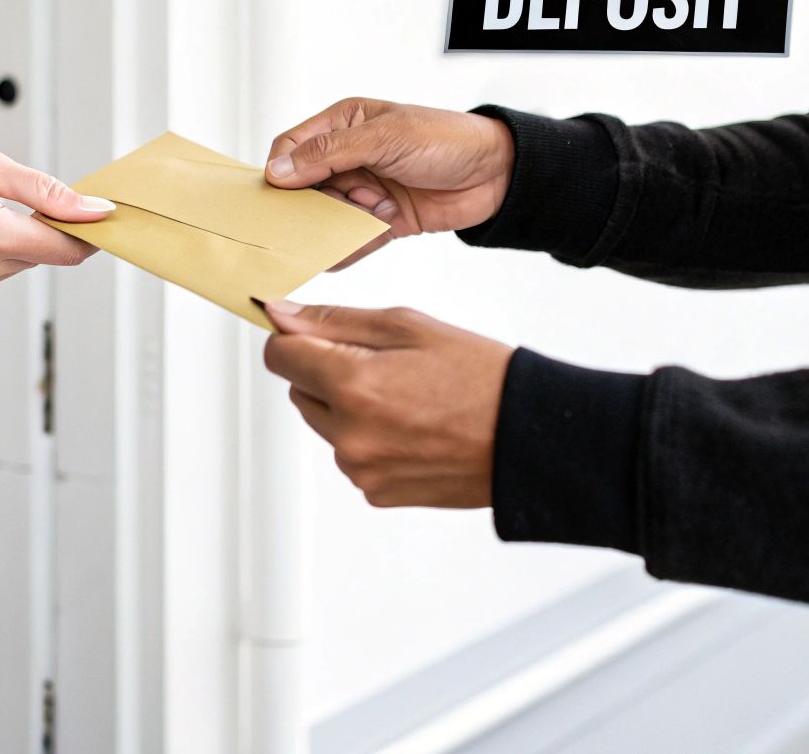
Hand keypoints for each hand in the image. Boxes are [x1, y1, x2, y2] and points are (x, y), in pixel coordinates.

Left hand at [260, 300, 510, 508]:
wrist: (529, 438)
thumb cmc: (480, 376)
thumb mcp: (408, 326)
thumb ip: (334, 320)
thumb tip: (279, 315)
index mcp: (352, 385)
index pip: (279, 356)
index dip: (295, 337)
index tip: (317, 333)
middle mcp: (348, 434)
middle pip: (300, 390)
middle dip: (327, 371)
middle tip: (385, 365)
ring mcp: (361, 469)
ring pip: (325, 424)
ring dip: (348, 407)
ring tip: (407, 398)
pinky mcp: (377, 492)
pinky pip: (352, 455)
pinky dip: (370, 439)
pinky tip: (414, 429)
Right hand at [264, 98, 513, 267]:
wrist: (498, 175)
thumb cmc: (445, 140)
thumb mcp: (383, 138)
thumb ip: (329, 154)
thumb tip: (277, 172)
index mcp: (344, 124)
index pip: (291, 147)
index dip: (279, 170)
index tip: (276, 194)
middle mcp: (348, 158)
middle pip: (304, 188)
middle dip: (309, 204)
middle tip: (317, 216)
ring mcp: (364, 191)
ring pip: (326, 216)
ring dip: (338, 223)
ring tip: (367, 215)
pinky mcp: (380, 221)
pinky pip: (351, 239)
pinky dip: (348, 247)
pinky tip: (344, 254)